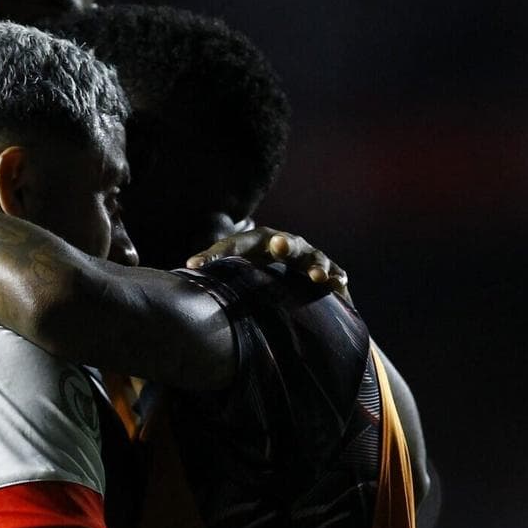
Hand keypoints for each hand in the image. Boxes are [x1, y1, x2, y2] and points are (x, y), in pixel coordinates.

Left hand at [186, 225, 349, 298]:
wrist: (288, 262)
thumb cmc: (254, 265)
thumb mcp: (233, 262)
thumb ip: (214, 260)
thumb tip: (189, 266)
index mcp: (259, 242)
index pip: (239, 243)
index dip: (220, 252)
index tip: (202, 261)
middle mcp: (286, 245)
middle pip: (287, 243)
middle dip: (285, 245)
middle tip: (280, 246)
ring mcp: (309, 257)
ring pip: (314, 258)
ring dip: (316, 266)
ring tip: (317, 277)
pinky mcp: (328, 272)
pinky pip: (335, 274)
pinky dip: (336, 278)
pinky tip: (337, 285)